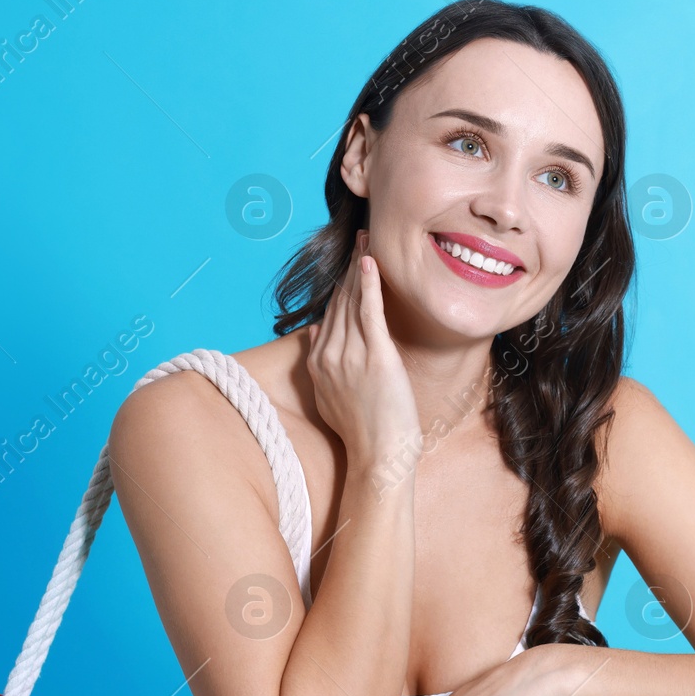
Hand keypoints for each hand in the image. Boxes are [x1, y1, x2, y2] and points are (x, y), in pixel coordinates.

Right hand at [307, 229, 421, 467]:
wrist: (379, 457)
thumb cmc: (364, 432)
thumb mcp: (331, 397)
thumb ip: (322, 365)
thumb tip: (315, 335)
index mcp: (319, 364)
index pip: (329, 314)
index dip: (340, 284)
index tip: (349, 261)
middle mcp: (329, 355)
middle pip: (339, 300)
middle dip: (349, 266)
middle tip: (360, 238)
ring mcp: (351, 356)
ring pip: (353, 300)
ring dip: (360, 265)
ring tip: (367, 239)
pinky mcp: (377, 357)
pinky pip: (369, 312)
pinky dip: (369, 284)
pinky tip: (370, 262)